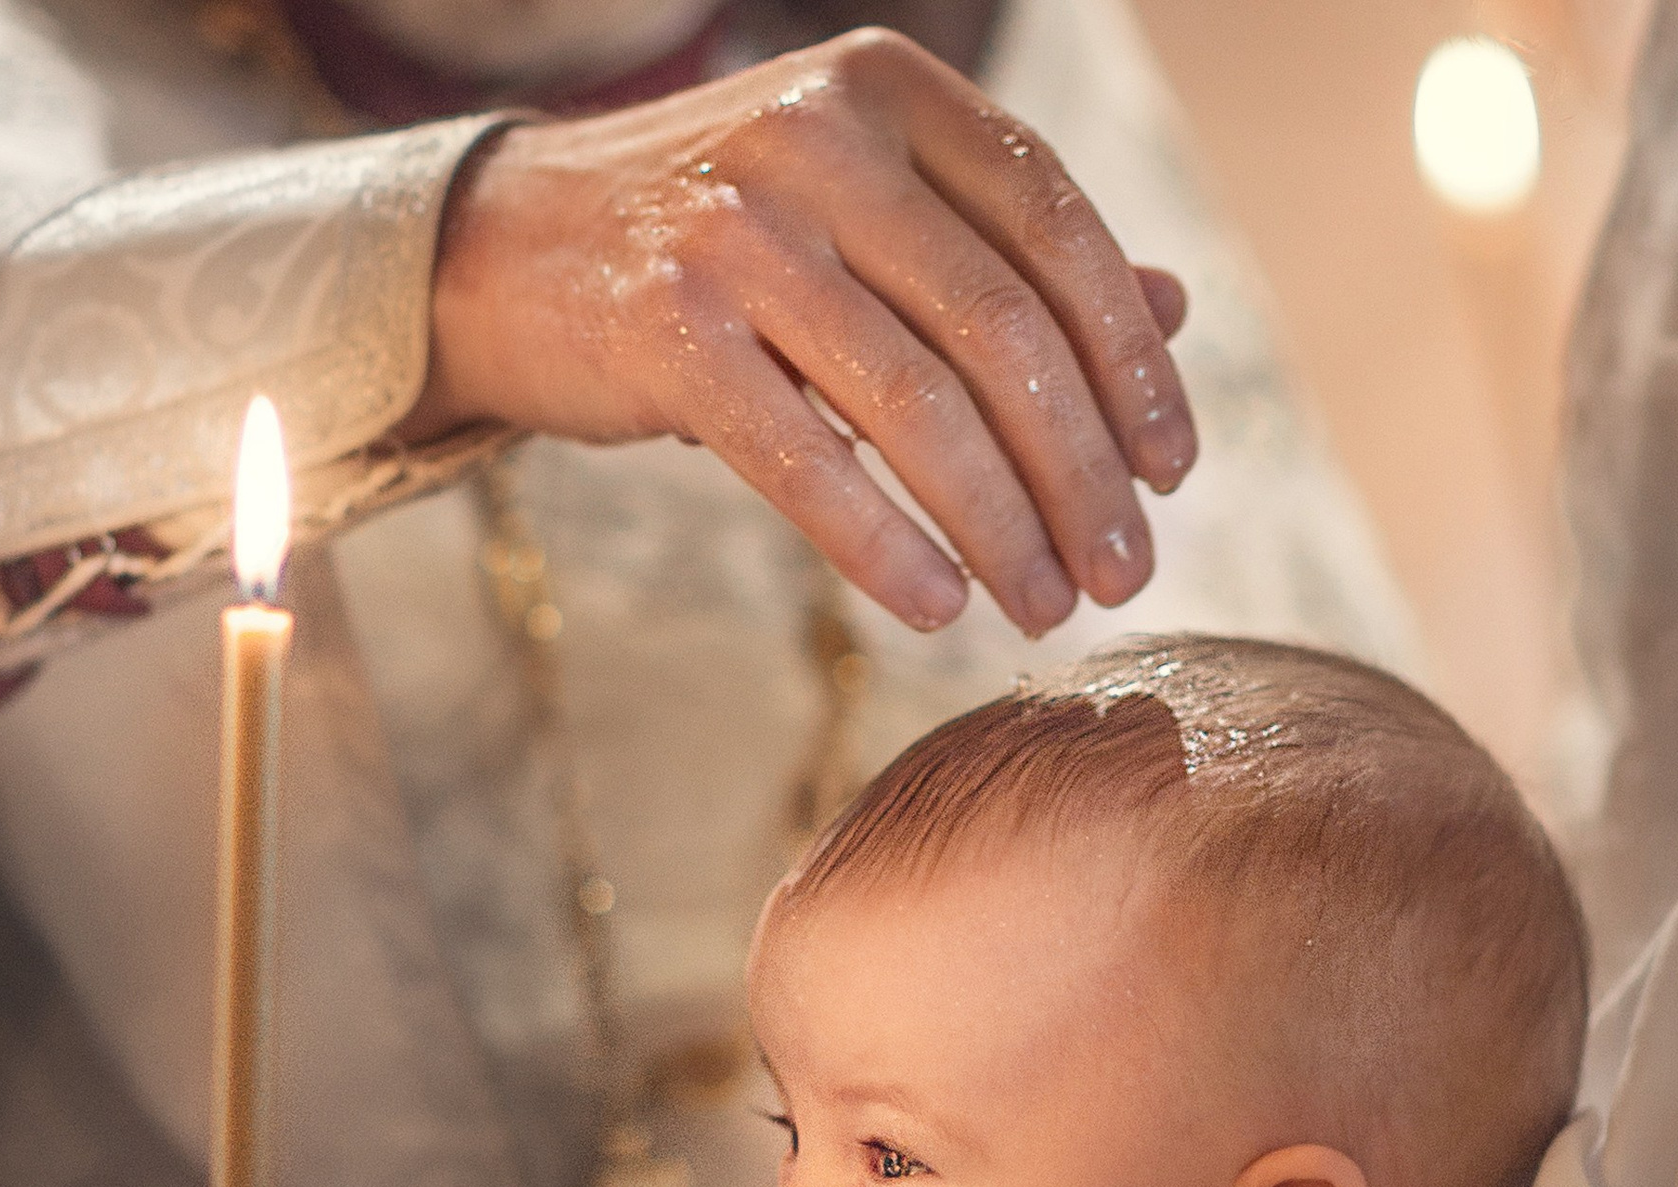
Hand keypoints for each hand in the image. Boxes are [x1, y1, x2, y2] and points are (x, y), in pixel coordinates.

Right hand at [413, 27, 1193, 636]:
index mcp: (890, 89)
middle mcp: (821, 138)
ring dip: (999, 525)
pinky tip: (939, 605)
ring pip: (916, 404)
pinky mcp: (666, 331)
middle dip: (1079, 470)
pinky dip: (885, 545)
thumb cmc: (715, 239)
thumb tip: (1171, 310)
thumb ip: (1004, 249)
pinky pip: (805, 460)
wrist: (505, 247)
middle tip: (1122, 573)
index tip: (1172, 472)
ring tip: (1042, 607)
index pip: (1056, 230)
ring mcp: (738, 230)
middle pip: (1000, 329)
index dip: (1130, 361)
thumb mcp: (867, 207)